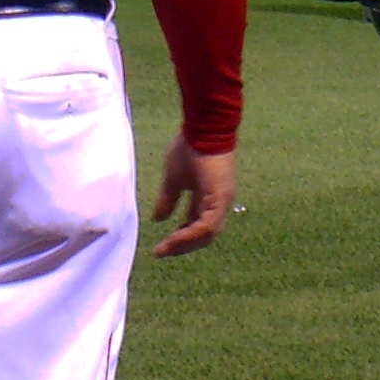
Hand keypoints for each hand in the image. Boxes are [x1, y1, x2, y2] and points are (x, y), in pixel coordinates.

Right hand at [152, 131, 236, 256]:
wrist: (202, 128)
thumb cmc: (189, 148)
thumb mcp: (173, 178)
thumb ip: (168, 199)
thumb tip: (158, 219)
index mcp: (209, 198)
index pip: (196, 225)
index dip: (179, 237)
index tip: (161, 246)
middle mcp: (219, 203)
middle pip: (203, 235)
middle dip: (182, 245)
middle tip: (163, 251)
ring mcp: (222, 201)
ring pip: (206, 234)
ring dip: (184, 243)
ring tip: (166, 248)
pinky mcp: (220, 199)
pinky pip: (206, 225)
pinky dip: (190, 234)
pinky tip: (174, 238)